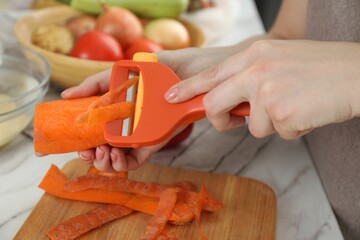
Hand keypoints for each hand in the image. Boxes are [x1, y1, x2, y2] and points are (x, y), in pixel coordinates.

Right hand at [61, 69, 184, 171]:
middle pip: (101, 154)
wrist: (178, 72)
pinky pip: (134, 161)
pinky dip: (122, 163)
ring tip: (102, 152)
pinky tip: (115, 154)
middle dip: (91, 158)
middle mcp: (121, 130)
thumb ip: (92, 86)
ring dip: (104, 163)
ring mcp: (135, 138)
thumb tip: (65, 95)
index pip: (90, 138)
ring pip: (116, 162)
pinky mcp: (151, 144)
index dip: (79, 146)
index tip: (69, 148)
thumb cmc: (147, 73)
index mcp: (110, 117)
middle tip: (87, 153)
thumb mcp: (114, 76)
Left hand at [164, 40, 359, 138]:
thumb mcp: (278, 59)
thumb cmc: (321, 67)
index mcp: (254, 55)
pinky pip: (278, 133)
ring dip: (273, 123)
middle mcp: (256, 71)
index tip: (170, 97)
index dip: (187, 88)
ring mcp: (267, 92)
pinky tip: (306, 112)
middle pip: (215, 104)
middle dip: (221, 120)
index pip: (210, 74)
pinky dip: (292, 129)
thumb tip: (231, 99)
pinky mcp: (282, 114)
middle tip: (235, 120)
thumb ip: (250, 75)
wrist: (358, 73)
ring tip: (295, 105)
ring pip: (252, 126)